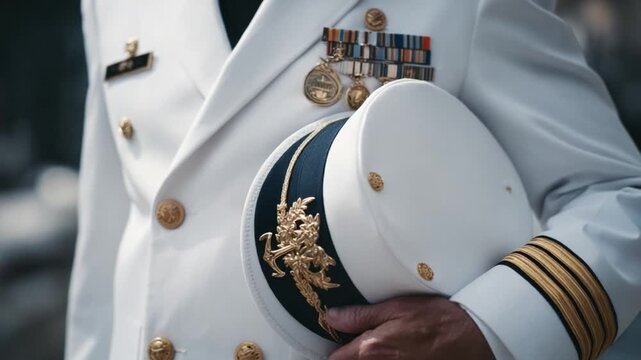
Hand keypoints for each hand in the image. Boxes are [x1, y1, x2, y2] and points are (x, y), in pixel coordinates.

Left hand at [325, 295, 494, 359]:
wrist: (474, 337)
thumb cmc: (437, 319)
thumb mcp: (396, 308)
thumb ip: (360, 316)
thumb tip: (331, 317)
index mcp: (371, 350)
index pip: (335, 359)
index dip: (333, 350)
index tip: (334, 343)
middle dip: (348, 357)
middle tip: (352, 345)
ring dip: (364, 359)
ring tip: (377, 349)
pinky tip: (393, 353)